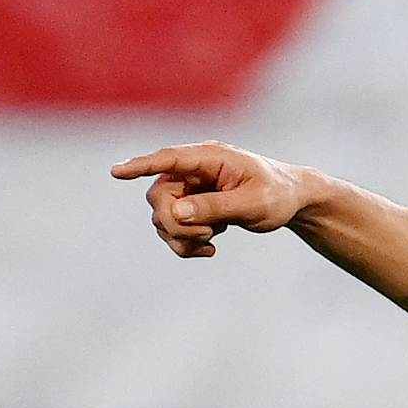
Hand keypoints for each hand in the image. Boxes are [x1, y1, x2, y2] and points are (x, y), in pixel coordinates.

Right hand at [111, 142, 306, 257]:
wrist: (291, 201)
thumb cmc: (277, 195)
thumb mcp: (252, 203)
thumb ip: (215, 206)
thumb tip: (176, 212)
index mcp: (210, 158)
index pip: (169, 160)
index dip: (141, 166)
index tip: (116, 173)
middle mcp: (194, 170)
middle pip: (159, 197)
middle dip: (176, 223)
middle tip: (208, 234)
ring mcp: (190, 189)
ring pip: (162, 217)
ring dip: (182, 236)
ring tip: (213, 239)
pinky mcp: (192, 207)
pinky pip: (173, 229)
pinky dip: (186, 244)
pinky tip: (210, 249)